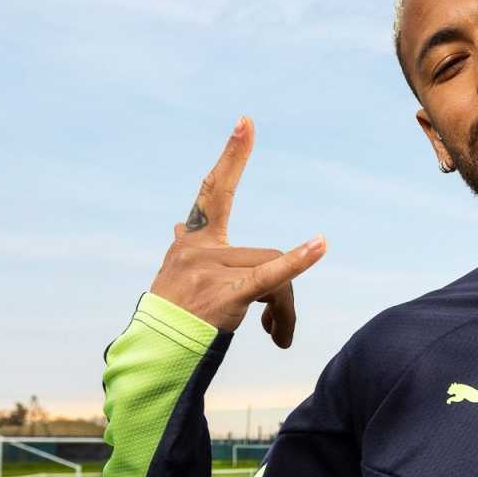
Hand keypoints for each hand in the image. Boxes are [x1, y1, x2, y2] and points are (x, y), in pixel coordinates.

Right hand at [149, 116, 325, 347]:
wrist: (157, 353)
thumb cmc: (173, 316)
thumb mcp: (175, 274)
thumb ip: (186, 248)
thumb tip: (179, 224)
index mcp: (192, 242)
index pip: (213, 192)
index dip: (232, 158)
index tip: (246, 123)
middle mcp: (198, 250)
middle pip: (266, 257)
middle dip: (281, 294)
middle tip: (280, 328)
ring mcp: (209, 271)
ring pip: (274, 279)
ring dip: (284, 313)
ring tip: (279, 339)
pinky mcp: (225, 294)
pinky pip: (269, 277)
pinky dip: (298, 261)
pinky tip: (320, 245)